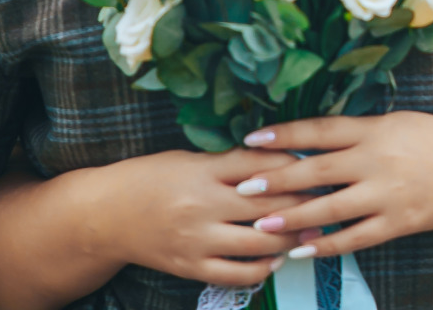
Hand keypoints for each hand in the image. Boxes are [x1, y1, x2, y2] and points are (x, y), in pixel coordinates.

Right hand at [86, 148, 310, 285]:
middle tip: (327, 200)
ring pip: (258, 243)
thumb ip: (228, 162)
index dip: (294, 167)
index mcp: (203, 171)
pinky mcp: (190, 267)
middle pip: (267, 206)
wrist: (105, 216)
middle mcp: (202, 206)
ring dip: (290, 239)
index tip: (317, 166)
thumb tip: (279, 160)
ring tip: (311, 232)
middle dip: (302, 204)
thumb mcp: (189, 158)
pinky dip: (261, 269)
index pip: (260, 166)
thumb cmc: (152, 178)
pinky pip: (235, 274)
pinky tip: (276, 260)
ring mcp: (197, 240)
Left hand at [235, 112, 432, 258]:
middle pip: (318, 171)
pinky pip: (355, 237)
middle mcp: (378, 161)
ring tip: (261, 225)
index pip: (321, 130)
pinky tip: (301, 250)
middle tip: (243, 187)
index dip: (284, 135)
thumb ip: (358, 132)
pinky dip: (326, 244)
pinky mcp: (398, 223)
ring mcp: (388, 195)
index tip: (250, 139)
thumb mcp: (396, 123)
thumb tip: (310, 137)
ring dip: (294, 218)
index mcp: (376, 130)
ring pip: (331, 209)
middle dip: (277, 180)